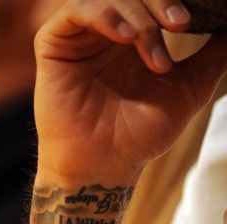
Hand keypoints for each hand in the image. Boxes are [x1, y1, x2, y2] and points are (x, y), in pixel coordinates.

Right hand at [34, 0, 226, 183]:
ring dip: (138, 17)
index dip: (173, 2)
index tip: (193, 19)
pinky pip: (75, 11)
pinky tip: (124, 36)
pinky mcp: (54, 45)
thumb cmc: (140, 137)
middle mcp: (107, 33)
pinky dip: (104, 15)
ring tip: (153, 53)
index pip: (154, 0)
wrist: (105, 167)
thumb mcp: (187, 91)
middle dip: (160, 2)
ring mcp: (80, 37)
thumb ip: (212, 57)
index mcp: (135, 38)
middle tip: (181, 24)